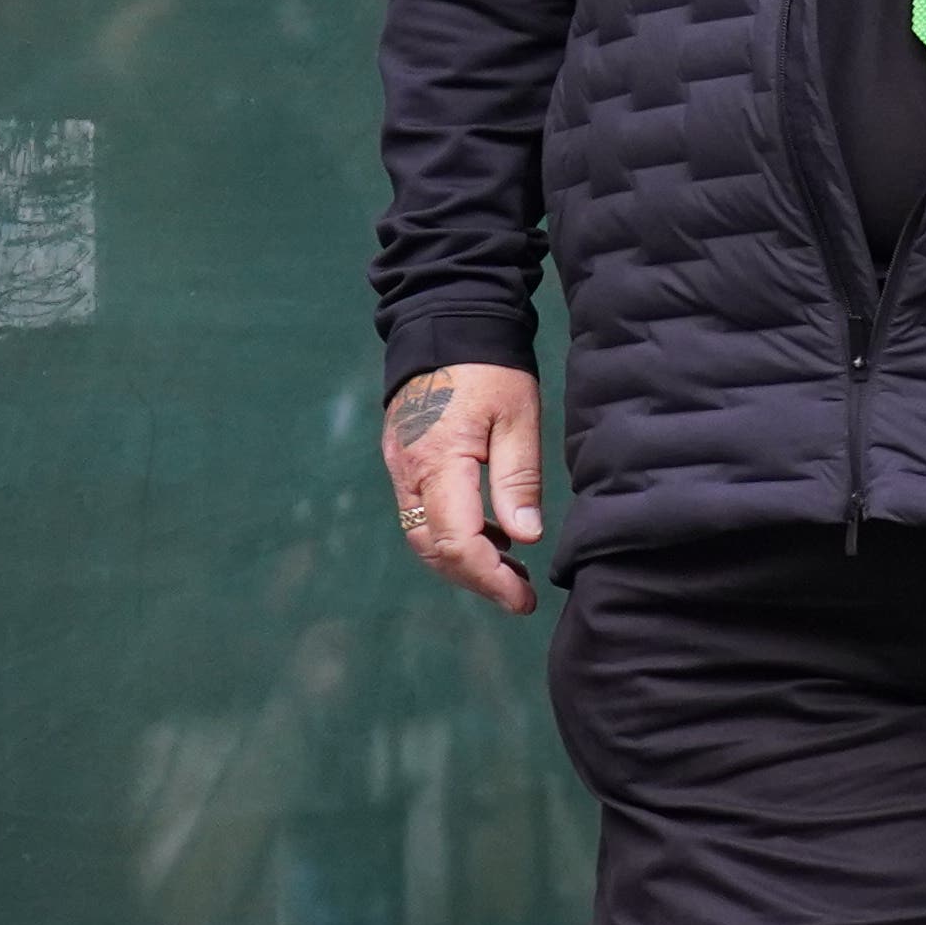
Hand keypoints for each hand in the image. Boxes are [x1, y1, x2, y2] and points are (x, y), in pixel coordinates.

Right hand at [384, 365, 548, 614]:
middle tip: (520, 596)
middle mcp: (409, 471)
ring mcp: (400, 467)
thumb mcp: (518, 418)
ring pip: (423, 535)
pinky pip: (421, 514)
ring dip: (463, 561)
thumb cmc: (490, 368)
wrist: (446, 325)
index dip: (489, 577)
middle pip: (432, 547)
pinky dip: (453, 536)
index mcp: (438, 461)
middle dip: (475, 578)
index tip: (523, 599)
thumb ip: (518, 478)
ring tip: (512, 573)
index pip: (457, 540)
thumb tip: (524, 538)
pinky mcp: (403, 461)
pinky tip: (491, 538)